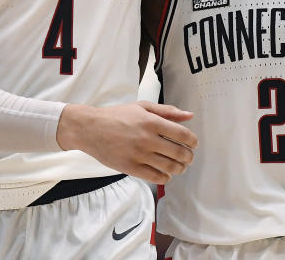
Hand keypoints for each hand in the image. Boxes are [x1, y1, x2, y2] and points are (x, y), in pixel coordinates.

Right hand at [56, 101, 197, 183]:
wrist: (90, 128)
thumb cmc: (116, 116)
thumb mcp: (142, 106)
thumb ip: (167, 111)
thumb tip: (189, 115)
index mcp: (151, 122)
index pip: (182, 134)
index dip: (193, 141)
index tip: (194, 144)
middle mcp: (147, 139)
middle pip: (179, 153)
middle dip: (189, 157)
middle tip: (188, 157)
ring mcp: (138, 155)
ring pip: (169, 167)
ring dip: (179, 168)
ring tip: (179, 166)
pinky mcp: (130, 167)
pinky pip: (155, 177)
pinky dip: (165, 177)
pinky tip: (165, 173)